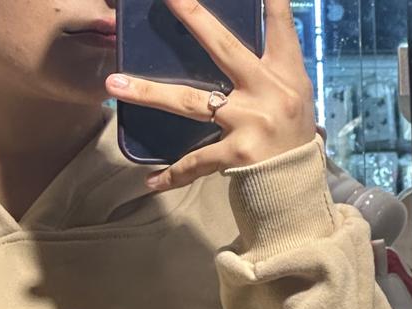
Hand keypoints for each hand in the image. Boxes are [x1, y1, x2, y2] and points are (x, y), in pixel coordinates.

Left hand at [105, 0, 317, 190]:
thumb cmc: (292, 139)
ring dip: (149, 92)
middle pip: (222, 46)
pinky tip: (150, 182)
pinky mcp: (237, 154)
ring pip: (190, 102)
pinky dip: (172, 174)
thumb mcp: (293, 96)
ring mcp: (250, 120)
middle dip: (193, 16)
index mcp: (284, 70)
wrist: (296, 189)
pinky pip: (194, 161)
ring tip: (115, 84)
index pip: (278, 21)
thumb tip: (233, 50)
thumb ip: (269, 70)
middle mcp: (267, 89)